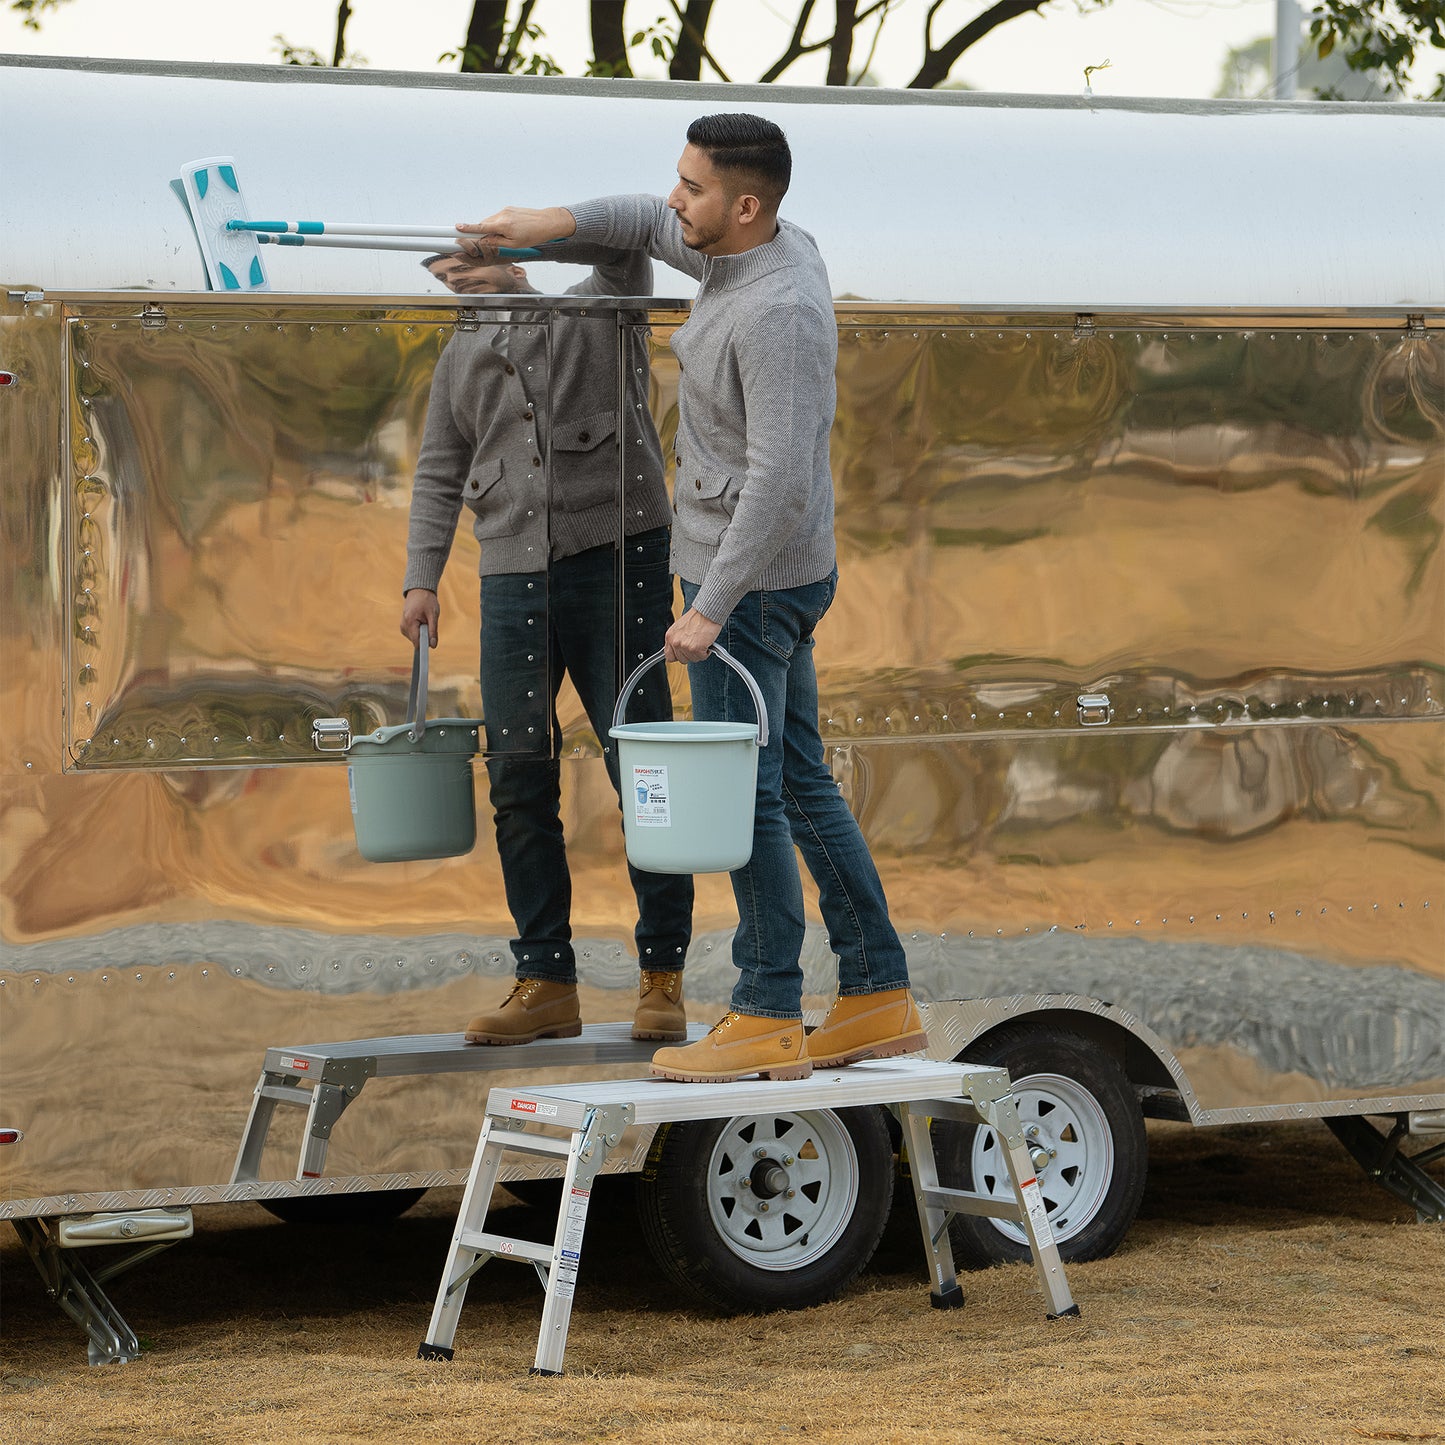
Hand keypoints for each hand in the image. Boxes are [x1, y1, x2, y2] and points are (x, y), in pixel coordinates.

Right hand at [401, 589, 439, 647]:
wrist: (419, 590)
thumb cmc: (427, 601)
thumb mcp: (433, 615)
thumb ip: (433, 631)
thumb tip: (433, 646)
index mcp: (409, 622)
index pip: (416, 642)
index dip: (424, 646)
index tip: (431, 647)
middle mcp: (403, 625)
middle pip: (416, 641)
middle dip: (424, 636)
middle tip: (428, 623)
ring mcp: (402, 625)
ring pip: (414, 638)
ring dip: (422, 633)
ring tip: (424, 620)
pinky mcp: (403, 626)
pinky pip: (413, 634)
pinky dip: (419, 631)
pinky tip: (421, 621)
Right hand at [455, 205, 575, 256]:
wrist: (548, 222)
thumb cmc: (534, 235)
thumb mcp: (514, 245)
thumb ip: (496, 242)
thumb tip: (483, 241)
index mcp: (503, 225)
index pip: (480, 227)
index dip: (467, 228)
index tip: (456, 227)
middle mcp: (502, 215)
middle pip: (484, 225)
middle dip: (484, 234)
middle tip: (491, 242)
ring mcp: (505, 210)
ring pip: (491, 222)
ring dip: (493, 230)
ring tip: (508, 237)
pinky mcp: (509, 209)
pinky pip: (499, 218)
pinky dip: (500, 225)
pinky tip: (511, 231)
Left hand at [664, 607, 721, 663]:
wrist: (707, 613)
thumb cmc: (696, 618)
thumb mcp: (679, 628)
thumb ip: (676, 639)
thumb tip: (678, 650)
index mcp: (670, 636)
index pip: (669, 656)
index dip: (678, 656)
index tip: (683, 654)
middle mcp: (676, 642)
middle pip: (682, 660)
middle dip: (690, 654)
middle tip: (695, 645)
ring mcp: (685, 646)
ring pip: (693, 659)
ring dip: (699, 653)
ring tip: (701, 641)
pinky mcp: (695, 649)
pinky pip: (702, 657)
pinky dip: (706, 652)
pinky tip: (705, 642)